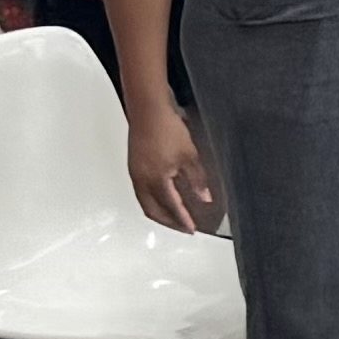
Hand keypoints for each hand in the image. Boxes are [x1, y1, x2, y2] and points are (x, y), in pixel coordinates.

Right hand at [125, 101, 217, 234]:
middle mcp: (142, 181)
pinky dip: (150, 200)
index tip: (191, 229)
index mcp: (156, 180)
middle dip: (168, 222)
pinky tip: (159, 197)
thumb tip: (205, 197)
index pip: (171, 207)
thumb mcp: (189, 156)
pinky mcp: (133, 166)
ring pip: (145, 202)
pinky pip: (140, 192)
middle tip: (181, 227)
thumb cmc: (166, 128)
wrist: (148, 110)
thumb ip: (197, 180)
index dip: (182, 220)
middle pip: (153, 211)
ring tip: (171, 217)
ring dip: (158, 213)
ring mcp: (135, 173)